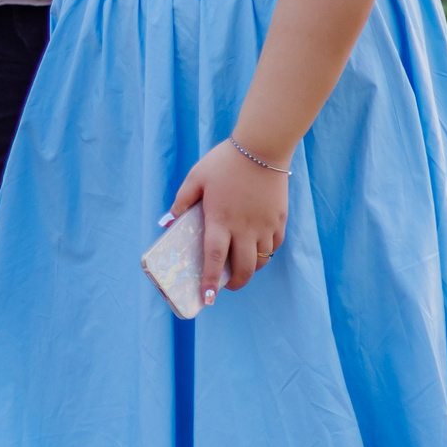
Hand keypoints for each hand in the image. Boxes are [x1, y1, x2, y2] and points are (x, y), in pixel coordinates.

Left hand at [164, 141, 291, 305]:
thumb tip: (168, 222)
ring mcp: (264, 225)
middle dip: (234, 284)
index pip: (215, 258)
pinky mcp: (279, 220)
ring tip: (239, 267)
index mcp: (220, 219)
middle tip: (224, 286)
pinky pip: (274, 246)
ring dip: (250, 269)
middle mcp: (244, 228)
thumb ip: (181, 201)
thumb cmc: (224, 162)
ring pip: (261, 260)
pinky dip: (265, 252)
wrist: (262, 148)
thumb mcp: (195, 177)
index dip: (211, 280)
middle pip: (244, 268)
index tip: (207, 298)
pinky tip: (256, 248)